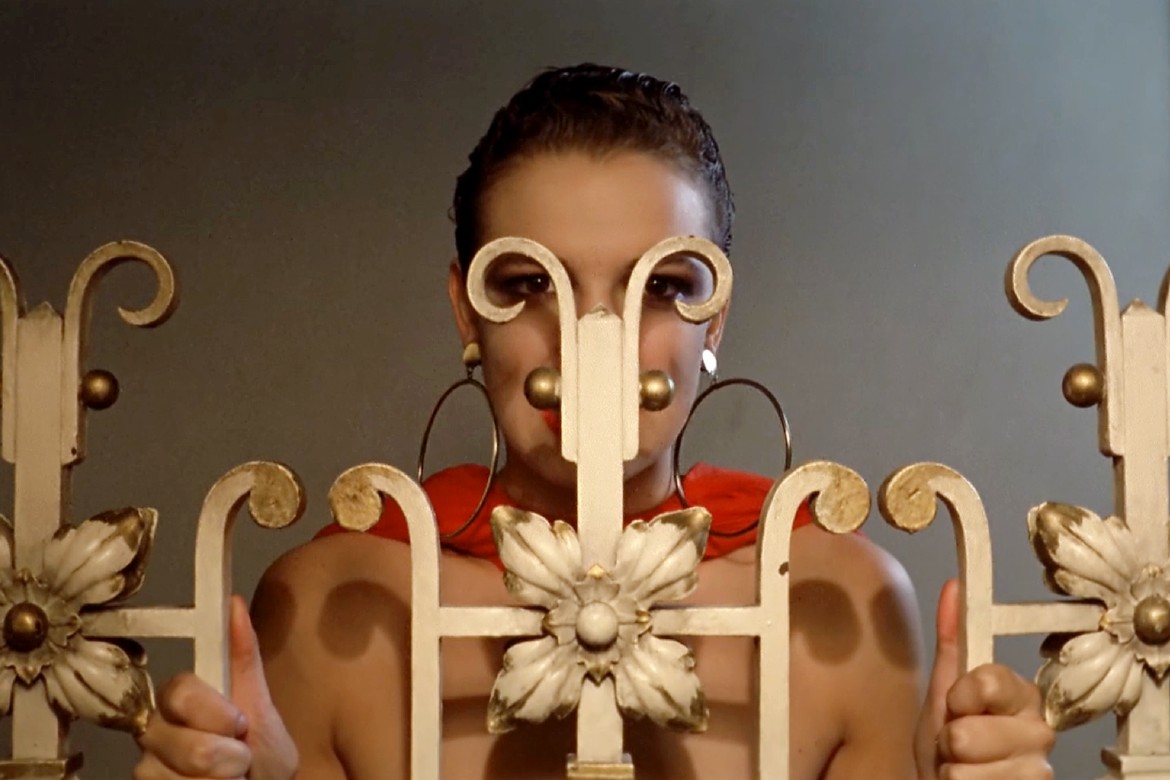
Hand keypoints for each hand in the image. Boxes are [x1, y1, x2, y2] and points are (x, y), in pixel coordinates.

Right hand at [135, 595, 297, 778]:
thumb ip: (244, 658)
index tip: (240, 725)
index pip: (178, 690)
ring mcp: (147, 766)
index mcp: (182, 699)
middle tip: (242, 760)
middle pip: (169, 737)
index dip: (211, 712)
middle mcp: (155, 729)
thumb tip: (232, 601)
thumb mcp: (262, 706)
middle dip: (219, 755)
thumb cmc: (263, 755)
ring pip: (164, 773)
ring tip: (231, 779)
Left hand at [915, 579, 1054, 778]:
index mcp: (1020, 694)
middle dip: (950, 740)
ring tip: (963, 767)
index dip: (961, 695)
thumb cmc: (948, 742)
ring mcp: (1038, 770)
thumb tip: (955, 585)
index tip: (955, 703)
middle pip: (970, 732)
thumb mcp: (944, 690)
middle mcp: (1039, 732)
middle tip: (956, 744)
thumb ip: (951, 641)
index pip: (990, 680)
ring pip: (968, 769)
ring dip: (952, 771)